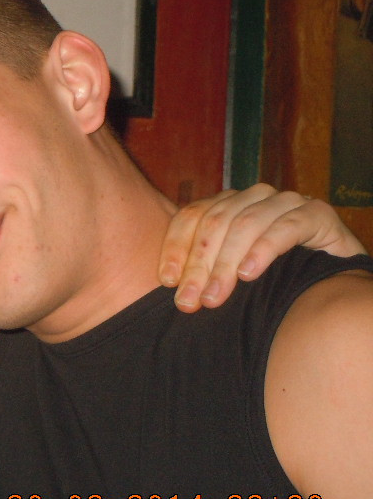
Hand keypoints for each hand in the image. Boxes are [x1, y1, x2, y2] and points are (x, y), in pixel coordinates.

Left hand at [159, 184, 367, 311]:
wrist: (331, 278)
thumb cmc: (274, 278)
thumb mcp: (231, 271)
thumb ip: (203, 269)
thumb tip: (169, 286)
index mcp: (228, 204)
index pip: (192, 216)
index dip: (176, 247)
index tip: (167, 281)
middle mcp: (254, 197)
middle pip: (215, 223)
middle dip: (198, 265)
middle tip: (189, 301)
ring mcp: (286, 202)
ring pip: (245, 225)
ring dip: (225, 264)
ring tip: (214, 297)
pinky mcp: (317, 214)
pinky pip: (285, 228)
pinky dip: (263, 250)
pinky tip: (249, 274)